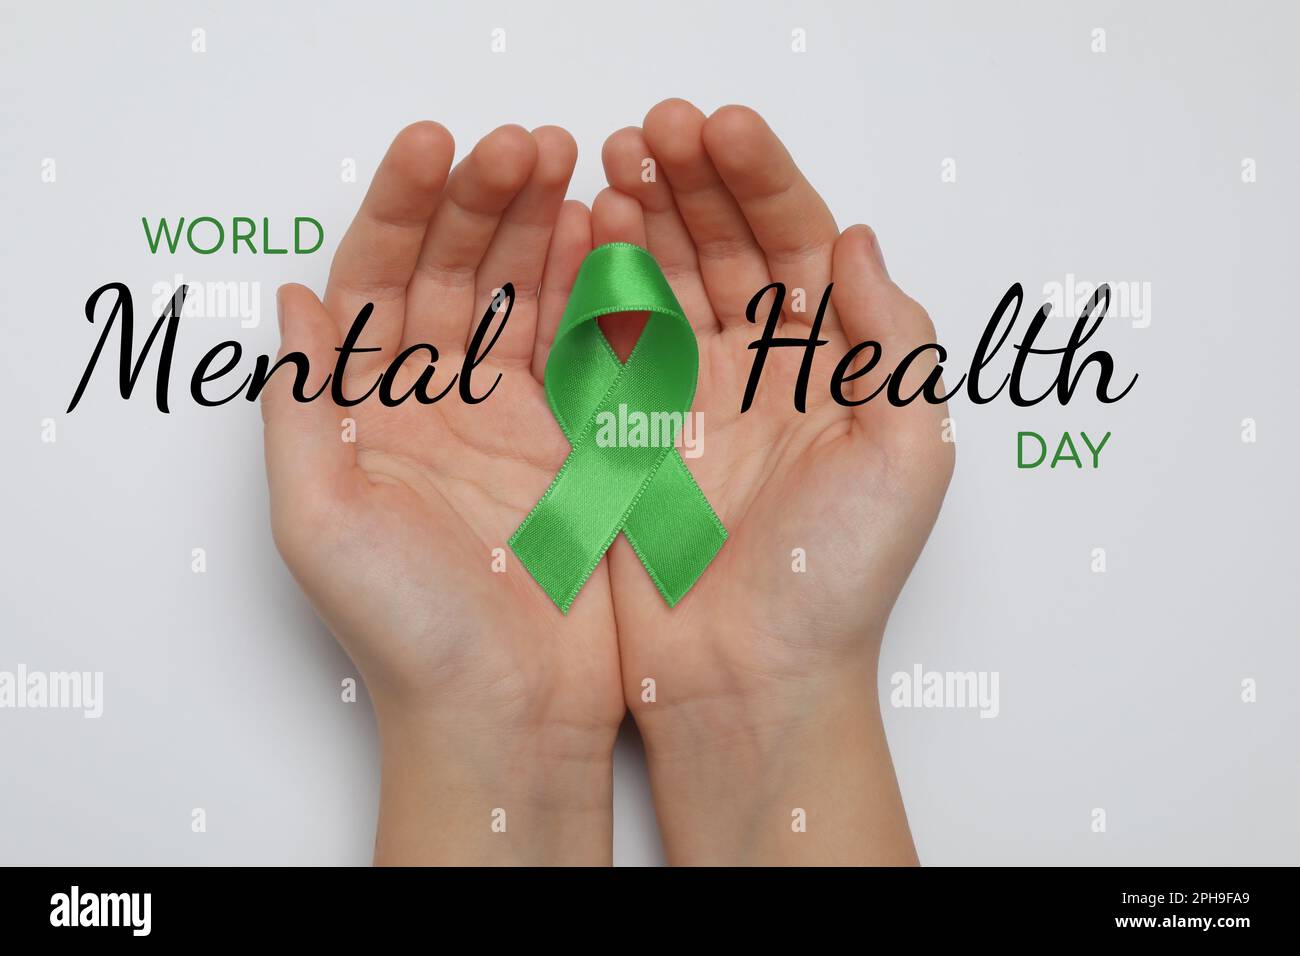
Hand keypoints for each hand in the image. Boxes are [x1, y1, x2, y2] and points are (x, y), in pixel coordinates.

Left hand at [261, 122, 624, 863]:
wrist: (507, 714)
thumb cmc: (405, 634)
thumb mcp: (319, 520)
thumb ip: (302, 407)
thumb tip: (291, 298)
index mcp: (364, 412)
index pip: (373, 280)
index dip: (400, 207)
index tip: (437, 148)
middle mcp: (434, 404)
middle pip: (451, 271)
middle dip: (483, 199)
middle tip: (525, 143)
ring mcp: (508, 417)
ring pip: (520, 295)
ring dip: (540, 226)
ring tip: (569, 163)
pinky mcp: (574, 440)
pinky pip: (581, 345)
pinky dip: (593, 287)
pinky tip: (603, 236)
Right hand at [595, 100, 953, 863]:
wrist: (750, 681)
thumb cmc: (836, 579)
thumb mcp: (906, 453)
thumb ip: (895, 341)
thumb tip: (859, 240)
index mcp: (832, 367)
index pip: (798, 243)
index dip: (763, 180)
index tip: (721, 130)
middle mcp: (761, 371)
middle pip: (725, 245)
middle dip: (692, 180)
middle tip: (653, 128)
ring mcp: (689, 396)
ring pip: (662, 277)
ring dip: (640, 214)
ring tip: (611, 162)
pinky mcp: (627, 429)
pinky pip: (608, 336)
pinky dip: (594, 281)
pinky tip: (582, 233)